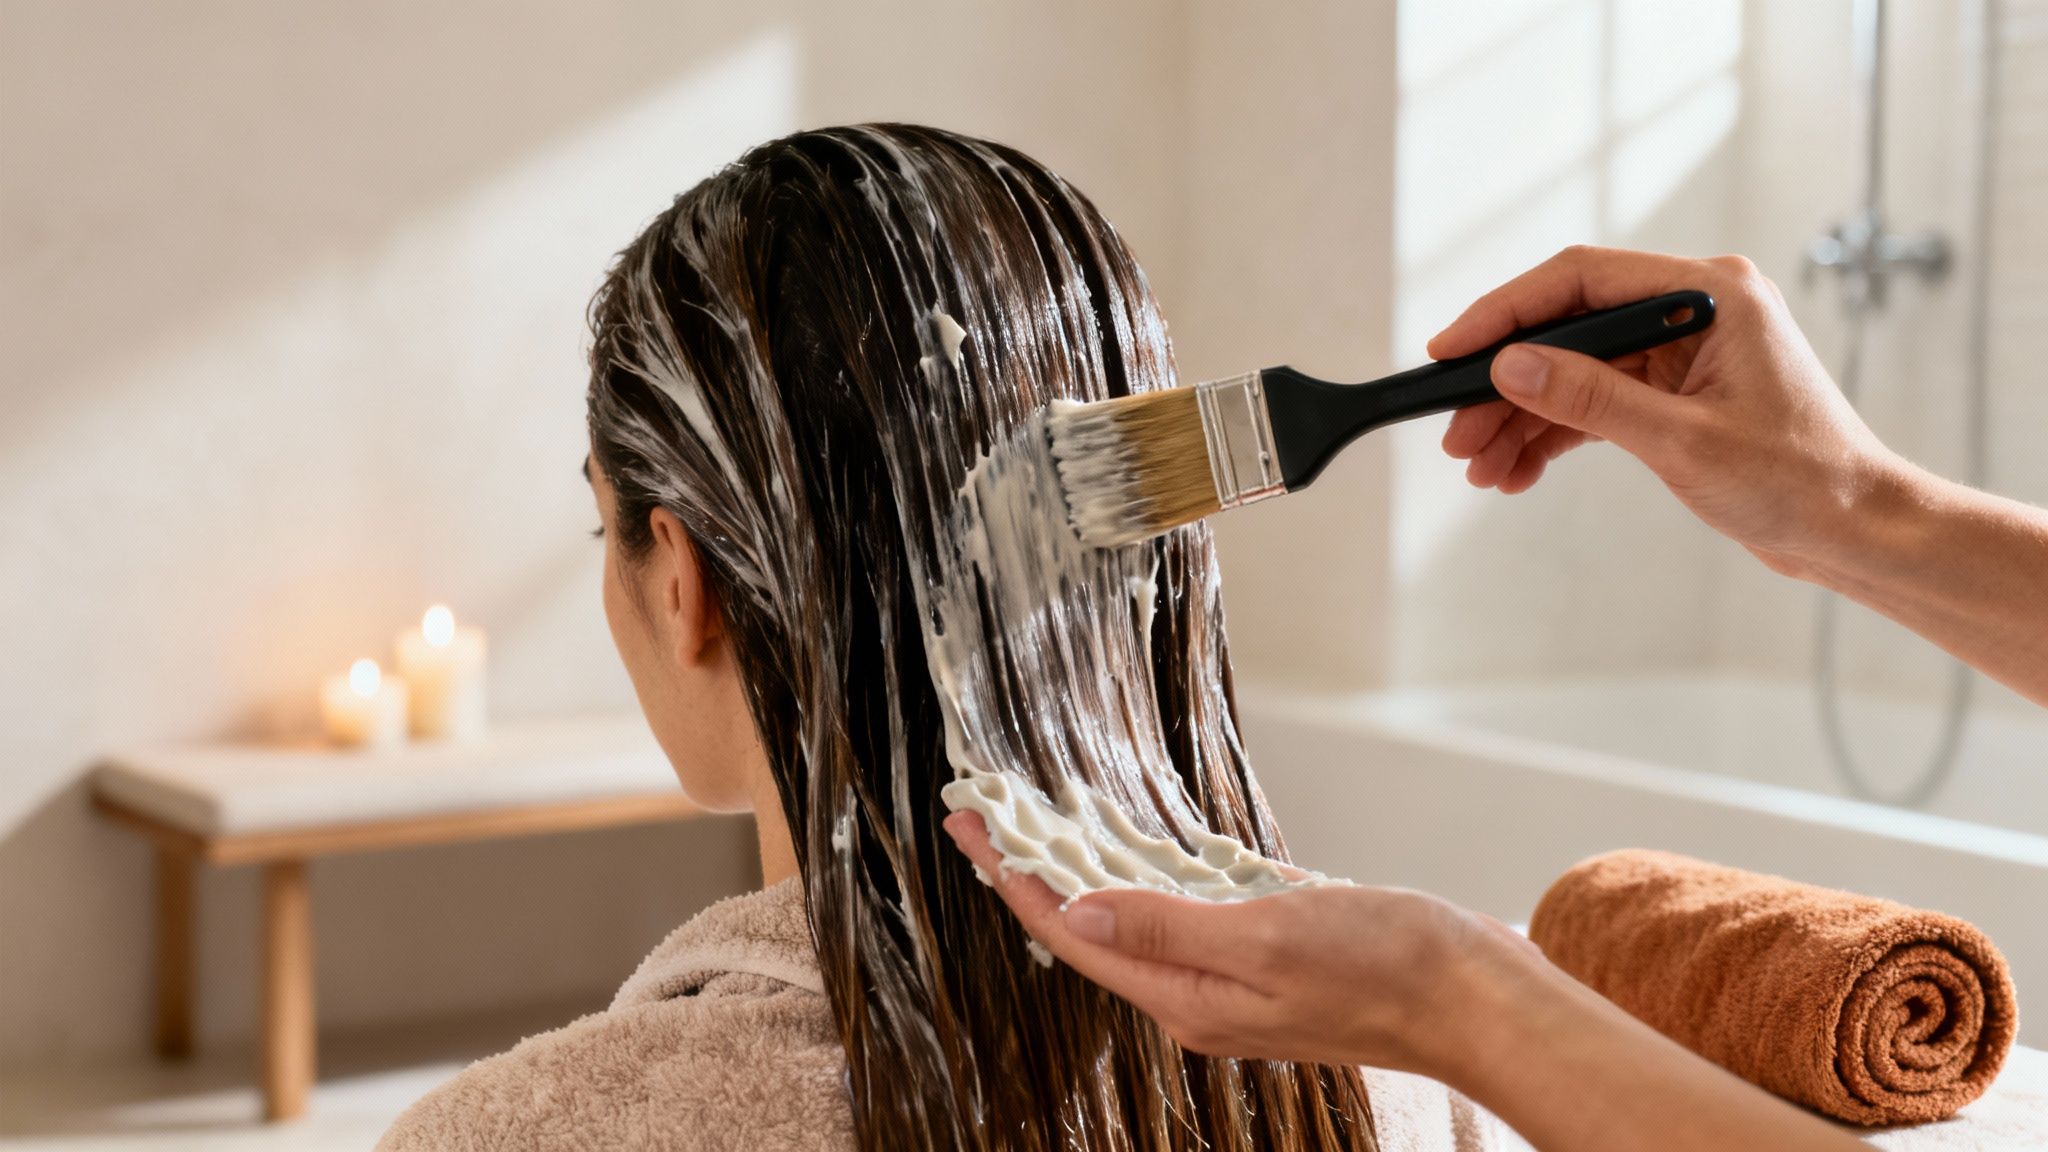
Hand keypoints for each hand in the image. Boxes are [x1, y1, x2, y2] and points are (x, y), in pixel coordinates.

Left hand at [942, 811, 1533, 1075]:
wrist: (1473, 996)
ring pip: (1133, 919)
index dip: (1015, 879)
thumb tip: (1079, 915)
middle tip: (984, 814)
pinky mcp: (1266, 956)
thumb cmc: (1385, 967)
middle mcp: (1198, 995)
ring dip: (1082, 870)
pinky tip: (1132, 848)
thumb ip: (1168, 927)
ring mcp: (1232, 978)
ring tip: (1035, 824)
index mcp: (1187, 998)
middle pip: (1089, 928)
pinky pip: (1185, 915)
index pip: (1072, 935)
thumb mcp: (1266, 937)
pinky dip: (1148, 877)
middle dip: (1032, 871)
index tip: (968, 828)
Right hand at [1436, 246, 1902, 578]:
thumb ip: (1590, 397)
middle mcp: (1693, 309)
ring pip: (1573, 372)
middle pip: (1567, 329)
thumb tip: (1511, 365)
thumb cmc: (1797, 480)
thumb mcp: (1681, 441)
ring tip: (1479, 466)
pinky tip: (1515, 472)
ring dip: (1521, 418)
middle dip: (1505, 384)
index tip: (1449, 350)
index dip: (1506, 312)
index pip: (1580, 280)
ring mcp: (1683, 352)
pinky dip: (1553, 436)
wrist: (1853, 529)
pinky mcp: (1675, 393)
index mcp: (1709, 294)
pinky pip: (1594, 404)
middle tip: (1456, 433)